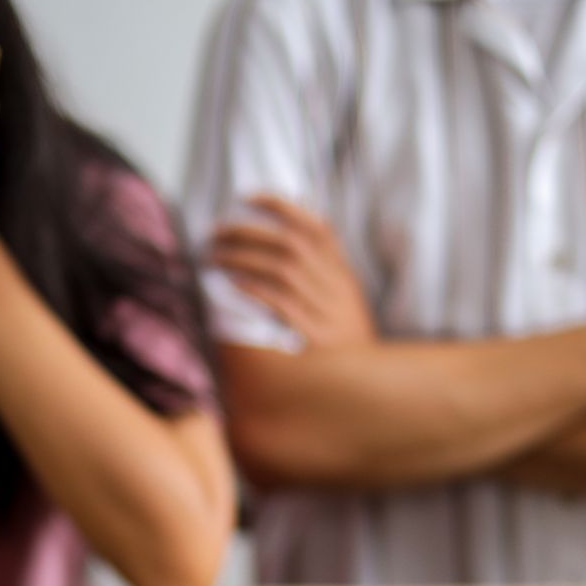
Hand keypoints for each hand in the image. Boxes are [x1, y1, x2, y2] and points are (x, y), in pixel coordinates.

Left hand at [210, 195, 376, 347]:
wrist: (369, 387)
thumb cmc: (347, 345)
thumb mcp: (345, 303)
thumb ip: (323, 273)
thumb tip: (284, 238)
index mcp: (343, 276)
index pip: (317, 227)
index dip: (282, 206)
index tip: (248, 198)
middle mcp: (338, 288)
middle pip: (291, 244)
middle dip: (249, 232)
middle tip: (217, 232)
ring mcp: (328, 313)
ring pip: (283, 269)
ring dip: (243, 258)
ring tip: (216, 257)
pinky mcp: (317, 339)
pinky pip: (283, 304)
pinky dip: (256, 289)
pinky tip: (233, 284)